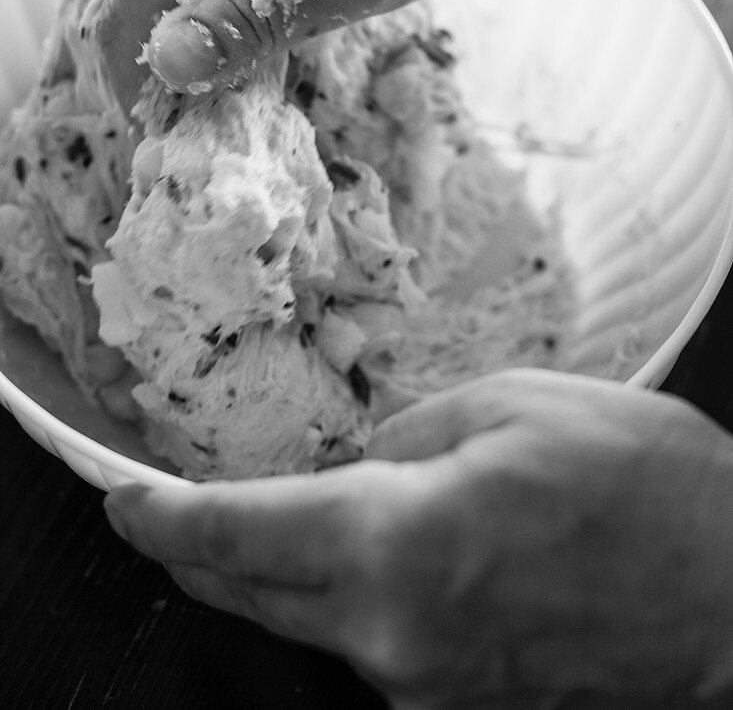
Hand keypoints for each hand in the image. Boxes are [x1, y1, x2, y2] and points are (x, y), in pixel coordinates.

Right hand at [91, 0, 531, 111]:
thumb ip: (259, 18)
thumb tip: (167, 62)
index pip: (124, 10)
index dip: (137, 88)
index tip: (176, 141)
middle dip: (160, 72)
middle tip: (217, 123)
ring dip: (188, 46)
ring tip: (245, 87)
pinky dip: (213, 15)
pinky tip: (261, 41)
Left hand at [104, 370, 732, 707]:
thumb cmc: (641, 487)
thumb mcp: (509, 405)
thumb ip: (406, 437)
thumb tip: (359, 467)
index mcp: (398, 542)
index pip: (237, 535)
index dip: (164, 518)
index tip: (123, 503)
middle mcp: (394, 634)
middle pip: (250, 594)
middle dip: (195, 553)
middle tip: (160, 517)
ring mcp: (426, 683)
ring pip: (306, 624)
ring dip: (273, 572)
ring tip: (267, 522)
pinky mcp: (461, 702)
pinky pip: (369, 644)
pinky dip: (342, 599)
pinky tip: (365, 559)